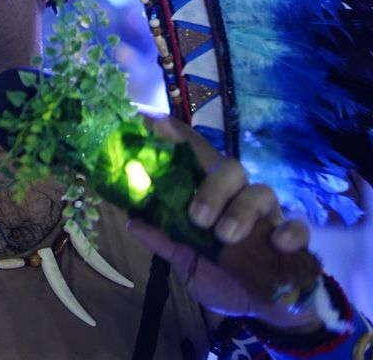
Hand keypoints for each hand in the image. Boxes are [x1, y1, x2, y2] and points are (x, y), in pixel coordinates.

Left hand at [126, 116, 322, 331]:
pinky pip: (297, 226)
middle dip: (213, 188)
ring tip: (225, 236)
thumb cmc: (220, 275)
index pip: (196, 157)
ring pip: (262, 192)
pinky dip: (289, 232)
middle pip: (232, 169)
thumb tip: (132, 221)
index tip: (155, 123)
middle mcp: (239, 197)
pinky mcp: (293, 237)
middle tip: (197, 217)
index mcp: (211, 196)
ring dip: (242, 211)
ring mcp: (268, 215)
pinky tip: (277, 244)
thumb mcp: (188, 262)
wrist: (262, 307)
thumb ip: (166, 241)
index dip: (179, 137)